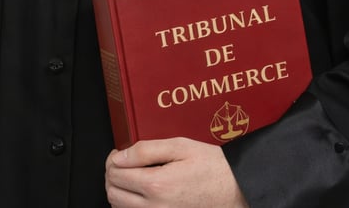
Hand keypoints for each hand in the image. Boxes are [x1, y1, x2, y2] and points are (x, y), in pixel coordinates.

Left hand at [105, 137, 248, 207]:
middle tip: (123, 162)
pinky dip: (130, 204)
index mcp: (157, 184)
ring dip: (119, 190)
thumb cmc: (213, 167)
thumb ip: (146, 150)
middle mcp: (154, 207)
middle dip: (113, 174)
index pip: (115, 173)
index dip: (113, 159)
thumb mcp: (180, 147)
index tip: (120, 153)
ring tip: (132, 175)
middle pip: (112, 193)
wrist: (235, 189)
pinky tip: (141, 191)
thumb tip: (120, 156)